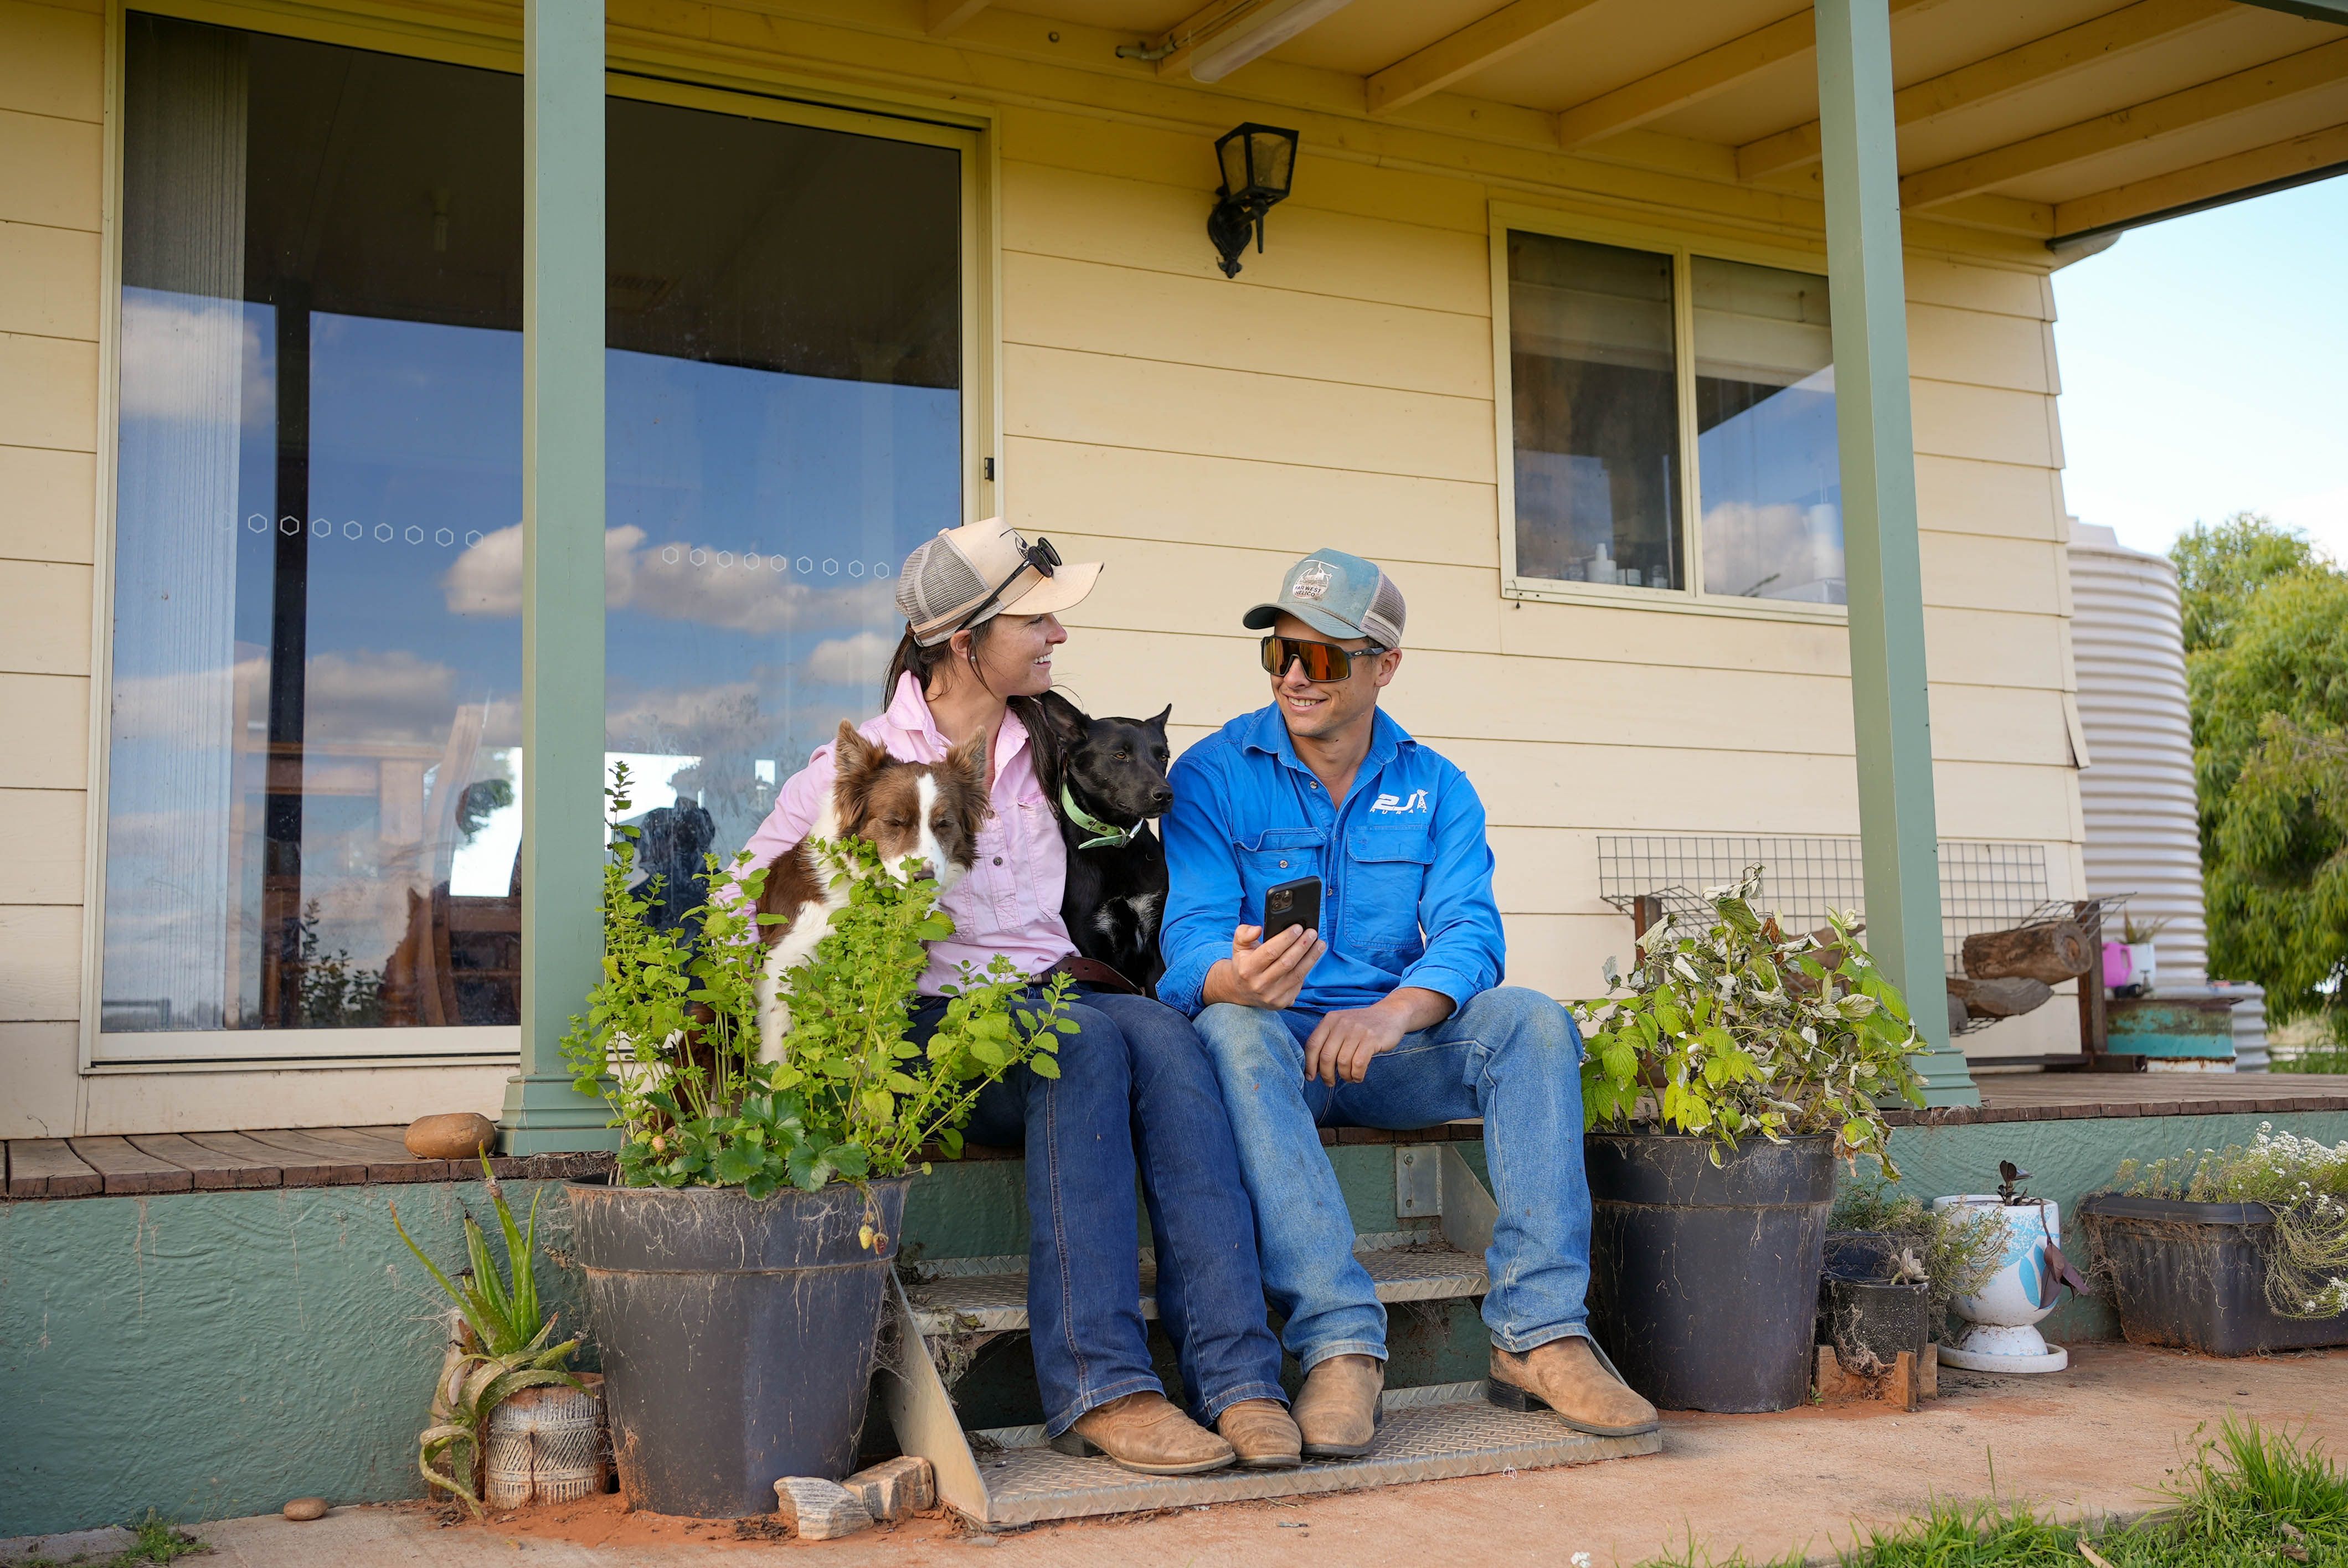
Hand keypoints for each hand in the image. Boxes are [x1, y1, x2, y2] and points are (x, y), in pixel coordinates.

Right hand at [1204, 923, 1325, 1011]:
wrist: (1242, 992)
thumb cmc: (1243, 964)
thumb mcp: (1238, 947)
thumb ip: (1244, 934)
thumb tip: (1257, 929)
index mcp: (1247, 969)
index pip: (1270, 952)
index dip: (1286, 939)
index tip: (1298, 927)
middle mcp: (1259, 985)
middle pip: (1287, 963)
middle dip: (1302, 946)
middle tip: (1312, 933)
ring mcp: (1272, 996)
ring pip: (1297, 974)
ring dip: (1311, 957)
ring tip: (1320, 944)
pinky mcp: (1283, 1002)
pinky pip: (1299, 983)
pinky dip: (1308, 969)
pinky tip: (1313, 957)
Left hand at [1303, 1003, 1409, 1085]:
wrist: (1390, 1014)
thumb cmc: (1362, 1025)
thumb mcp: (1341, 1025)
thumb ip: (1328, 1041)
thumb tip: (1314, 1068)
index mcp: (1330, 1019)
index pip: (1312, 1044)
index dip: (1309, 1064)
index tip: (1310, 1077)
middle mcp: (1342, 1023)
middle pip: (1326, 1056)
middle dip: (1326, 1074)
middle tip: (1330, 1082)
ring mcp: (1357, 1030)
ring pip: (1343, 1062)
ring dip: (1344, 1076)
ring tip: (1349, 1078)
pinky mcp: (1372, 1038)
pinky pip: (1359, 1064)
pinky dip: (1357, 1075)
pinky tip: (1358, 1077)